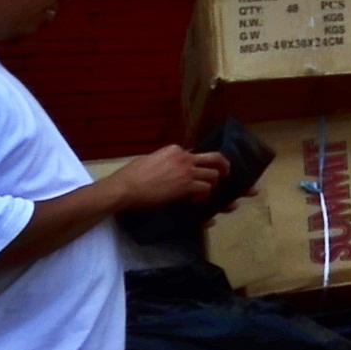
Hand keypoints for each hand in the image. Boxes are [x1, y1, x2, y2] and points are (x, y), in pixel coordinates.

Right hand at [111, 145, 231, 210]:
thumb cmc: (129, 176)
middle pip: (214, 158)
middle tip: (226, 174)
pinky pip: (205, 189)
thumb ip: (163, 161)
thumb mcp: (149, 160)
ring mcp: (187, 170)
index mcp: (174, 149)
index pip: (196, 154)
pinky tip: (196, 200)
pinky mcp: (186, 185)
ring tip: (207, 192)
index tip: (200, 171)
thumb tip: (165, 166)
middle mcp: (184, 156)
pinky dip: (204, 195)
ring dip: (212, 184)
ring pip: (213, 175)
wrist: (124, 188)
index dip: (200, 164)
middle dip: (224, 166)